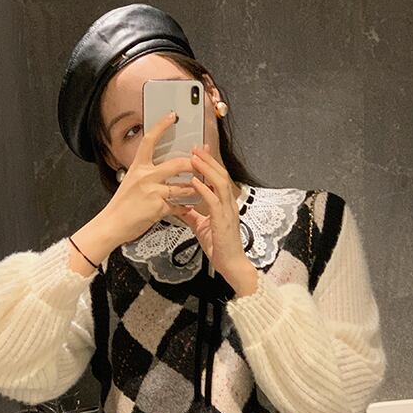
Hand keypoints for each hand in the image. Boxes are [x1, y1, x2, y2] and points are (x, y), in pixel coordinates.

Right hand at [102, 112, 197, 244]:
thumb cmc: (122, 204)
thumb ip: (146, 173)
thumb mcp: (131, 181)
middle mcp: (146, 176)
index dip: (161, 126)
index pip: (150, 140)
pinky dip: (184, 207)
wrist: (112, 224)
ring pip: (183, 186)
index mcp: (138, 167)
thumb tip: (162, 168)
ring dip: (193, 189)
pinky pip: (178, 205)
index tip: (172, 116)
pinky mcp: (158, 207)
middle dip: (193, 165)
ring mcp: (153, 192)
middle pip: (177, 164)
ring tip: (198, 190)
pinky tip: (185, 207)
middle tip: (200, 165)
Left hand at [172, 144, 257, 292]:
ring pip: (219, 183)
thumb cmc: (219, 247)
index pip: (219, 178)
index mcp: (225, 204)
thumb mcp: (202, 227)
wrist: (231, 265)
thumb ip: (193, 215)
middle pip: (221, 175)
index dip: (210, 164)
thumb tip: (181, 207)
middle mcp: (229, 204)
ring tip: (194, 158)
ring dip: (206, 169)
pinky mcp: (223, 221)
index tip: (201, 152)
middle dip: (208, 160)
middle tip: (196, 147)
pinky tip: (194, 181)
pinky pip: (213, 201)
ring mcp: (228, 211)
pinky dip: (203, 189)